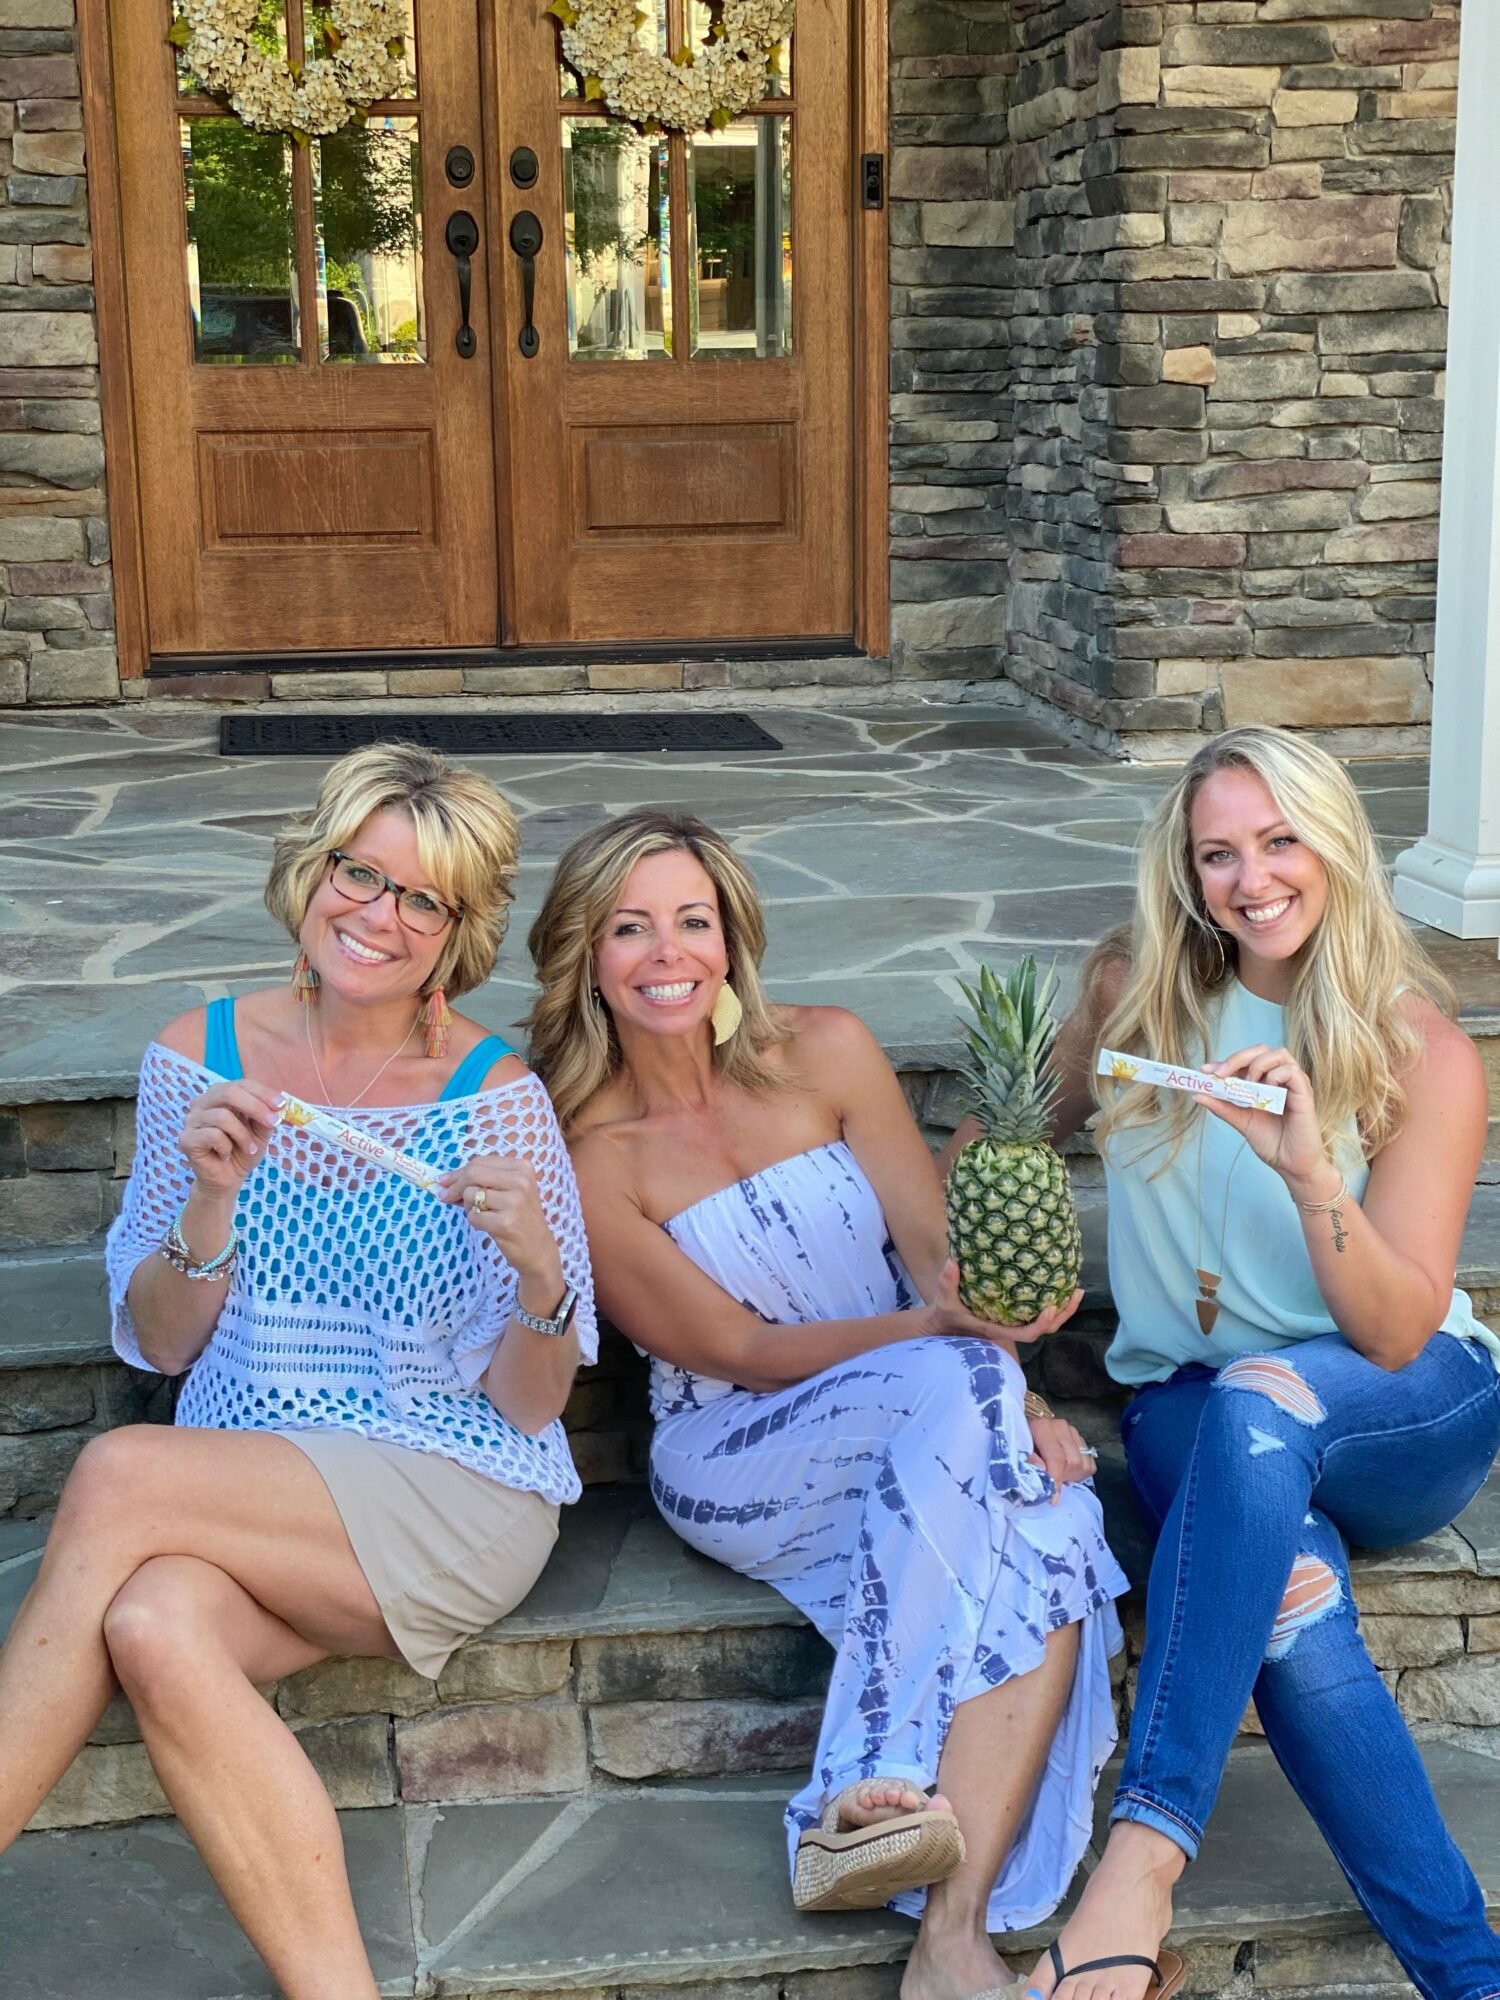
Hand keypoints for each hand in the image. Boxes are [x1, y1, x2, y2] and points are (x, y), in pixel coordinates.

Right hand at [178, 1079, 282, 1196]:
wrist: (228, 1178)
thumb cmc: (243, 1151)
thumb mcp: (261, 1131)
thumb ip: (266, 1115)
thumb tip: (277, 1105)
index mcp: (220, 1095)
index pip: (241, 1084)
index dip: (263, 1093)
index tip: (282, 1104)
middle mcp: (202, 1102)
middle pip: (229, 1093)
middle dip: (256, 1107)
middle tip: (273, 1122)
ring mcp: (191, 1119)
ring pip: (222, 1116)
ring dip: (243, 1135)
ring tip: (249, 1149)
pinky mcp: (186, 1138)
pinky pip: (213, 1135)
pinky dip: (227, 1147)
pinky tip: (226, 1156)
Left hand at [439, 1155, 563, 1296]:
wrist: (538, 1249)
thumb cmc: (519, 1217)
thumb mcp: (509, 1191)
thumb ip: (482, 1181)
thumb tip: (444, 1181)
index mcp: (522, 1168)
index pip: (480, 1162)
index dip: (458, 1172)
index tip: (444, 1182)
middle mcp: (521, 1181)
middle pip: (473, 1173)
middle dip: (454, 1186)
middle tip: (444, 1197)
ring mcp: (515, 1202)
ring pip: (470, 1194)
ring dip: (468, 1206)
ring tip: (482, 1214)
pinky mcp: (506, 1223)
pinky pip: (473, 1216)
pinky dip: (474, 1221)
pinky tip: (487, 1225)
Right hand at [921, 1260, 1082, 1344]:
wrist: (945, 1325)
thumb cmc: (947, 1316)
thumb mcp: (944, 1302)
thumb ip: (947, 1283)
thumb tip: (952, 1262)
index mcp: (999, 1330)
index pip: (1026, 1334)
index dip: (1041, 1324)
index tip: (1051, 1307)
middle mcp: (1011, 1328)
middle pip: (1045, 1329)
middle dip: (1063, 1314)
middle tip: (1076, 1292)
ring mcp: (1015, 1323)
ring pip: (1046, 1323)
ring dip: (1063, 1308)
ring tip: (1076, 1289)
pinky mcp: (1015, 1316)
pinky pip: (1038, 1313)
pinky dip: (1052, 1302)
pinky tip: (1058, 1286)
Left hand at [1026, 1415, 1097, 1502]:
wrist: (1027, 1430)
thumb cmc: (1020, 1443)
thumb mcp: (1017, 1450)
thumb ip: (1028, 1460)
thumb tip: (1043, 1471)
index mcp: (1042, 1427)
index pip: (1057, 1458)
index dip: (1056, 1480)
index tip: (1053, 1498)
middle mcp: (1061, 1427)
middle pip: (1073, 1462)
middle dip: (1063, 1478)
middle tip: (1052, 1483)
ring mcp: (1074, 1432)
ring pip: (1084, 1464)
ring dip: (1072, 1476)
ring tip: (1058, 1476)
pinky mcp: (1081, 1440)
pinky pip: (1090, 1464)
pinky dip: (1080, 1473)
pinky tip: (1066, 1472)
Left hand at [1201, 1043, 1332, 1187]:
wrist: (1291, 1165)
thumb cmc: (1272, 1142)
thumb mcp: (1241, 1121)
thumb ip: (1223, 1107)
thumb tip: (1198, 1094)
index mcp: (1266, 1082)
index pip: (1246, 1060)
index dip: (1225, 1061)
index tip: (1204, 1070)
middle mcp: (1281, 1078)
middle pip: (1261, 1050)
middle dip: (1237, 1057)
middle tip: (1221, 1074)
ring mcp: (1294, 1084)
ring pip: (1278, 1054)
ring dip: (1257, 1065)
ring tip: (1248, 1085)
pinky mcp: (1305, 1093)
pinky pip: (1292, 1072)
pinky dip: (1275, 1076)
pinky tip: (1266, 1092)